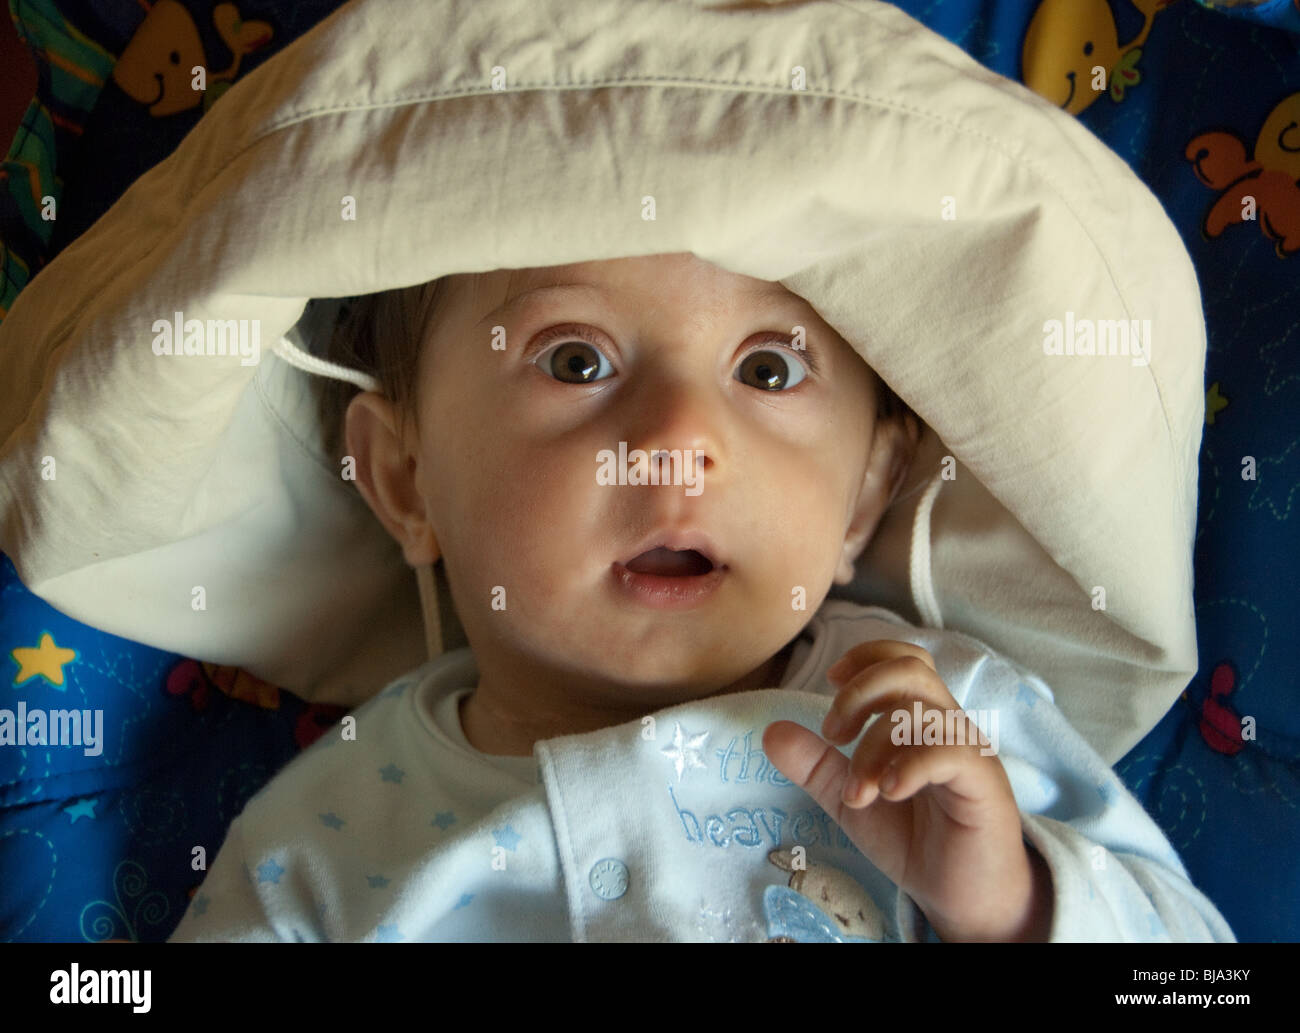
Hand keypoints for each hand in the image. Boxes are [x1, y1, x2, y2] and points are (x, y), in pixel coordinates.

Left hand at [762, 639, 1052, 941]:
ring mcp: (969, 751)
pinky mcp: (984, 782)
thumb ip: (815, 765)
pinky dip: (909, 767)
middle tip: (834, 737)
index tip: (829, 682)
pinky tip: (888, 792)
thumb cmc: (914, 838)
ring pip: (918, 713)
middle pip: (910, 669)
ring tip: (857, 795)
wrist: (959, 895)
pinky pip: (950, 753)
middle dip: (859, 694)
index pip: (903, 658)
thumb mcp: (850, 799)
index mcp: (920, 720)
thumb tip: (771, 732)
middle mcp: (947, 725)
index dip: (865, 657)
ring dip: (872, 749)